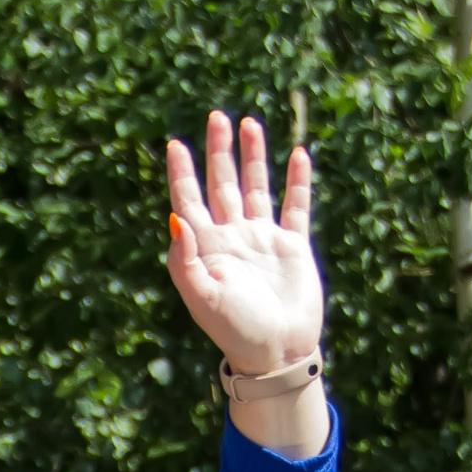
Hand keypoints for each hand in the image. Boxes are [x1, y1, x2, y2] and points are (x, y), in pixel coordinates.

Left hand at [164, 110, 324, 381]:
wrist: (277, 354)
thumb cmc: (235, 330)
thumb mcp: (203, 296)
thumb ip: (185, 259)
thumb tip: (174, 216)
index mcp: (207, 249)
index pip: (189, 201)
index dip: (182, 173)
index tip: (175, 144)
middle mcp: (233, 239)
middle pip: (222, 184)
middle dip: (219, 151)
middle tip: (217, 117)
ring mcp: (263, 240)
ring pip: (256, 187)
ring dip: (253, 157)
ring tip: (250, 123)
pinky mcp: (292, 247)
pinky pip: (295, 207)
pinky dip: (297, 181)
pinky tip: (297, 154)